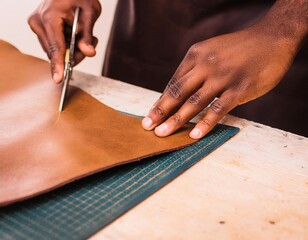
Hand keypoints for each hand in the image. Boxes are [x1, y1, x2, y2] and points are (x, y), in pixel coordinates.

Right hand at [28, 0, 100, 82]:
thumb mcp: (89, 13)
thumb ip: (87, 35)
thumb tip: (89, 53)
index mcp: (49, 17)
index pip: (56, 47)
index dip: (59, 64)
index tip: (59, 79)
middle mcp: (38, 22)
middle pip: (56, 52)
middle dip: (75, 54)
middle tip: (90, 44)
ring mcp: (37, 25)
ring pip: (55, 51)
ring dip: (71, 50)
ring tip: (84, 35)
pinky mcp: (39, 28)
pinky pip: (53, 45)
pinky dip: (66, 45)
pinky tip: (75, 34)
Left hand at [142, 20, 299, 138]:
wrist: (273, 38)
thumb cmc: (240, 48)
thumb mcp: (212, 51)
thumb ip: (197, 69)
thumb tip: (181, 92)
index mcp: (196, 55)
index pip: (174, 82)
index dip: (161, 101)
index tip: (151, 114)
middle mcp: (205, 65)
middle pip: (178, 92)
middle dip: (160, 111)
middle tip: (147, 126)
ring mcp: (222, 77)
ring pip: (194, 102)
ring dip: (176, 120)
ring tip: (162, 133)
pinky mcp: (239, 88)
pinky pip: (218, 109)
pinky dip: (205, 123)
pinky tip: (194, 135)